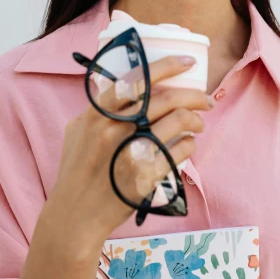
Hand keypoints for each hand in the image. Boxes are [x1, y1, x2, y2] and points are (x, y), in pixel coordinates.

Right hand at [46, 54, 213, 246]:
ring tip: (199, 122)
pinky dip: (190, 143)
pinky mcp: (147, 176)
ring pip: (180, 121)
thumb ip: (99, 107)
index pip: (139, 78)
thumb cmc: (76, 170)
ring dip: (196, 118)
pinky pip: (182, 150)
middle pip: (168, 98)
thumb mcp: (77, 130)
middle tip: (205, 98)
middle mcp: (117, 128)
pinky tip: (188, 144)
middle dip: (194, 94)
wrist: (74, 215)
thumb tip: (123, 86)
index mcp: (99, 113)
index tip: (188, 62)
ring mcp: (133, 152)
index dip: (168, 66)